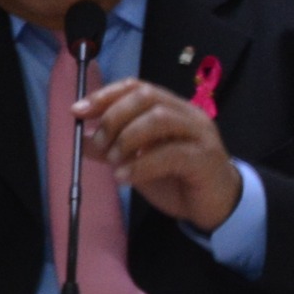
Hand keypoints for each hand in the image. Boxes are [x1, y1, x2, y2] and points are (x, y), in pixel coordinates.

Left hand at [73, 77, 240, 232]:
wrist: (216, 206)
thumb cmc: (176, 179)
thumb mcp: (137, 162)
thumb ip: (113, 148)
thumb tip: (83, 137)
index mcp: (171, 109)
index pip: (137, 87)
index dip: (105, 95)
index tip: (78, 111)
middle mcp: (187, 115)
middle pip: (146, 97)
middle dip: (114, 116)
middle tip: (99, 141)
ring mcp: (199, 135)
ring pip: (159, 119)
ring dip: (127, 137)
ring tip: (113, 160)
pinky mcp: (205, 159)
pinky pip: (171, 154)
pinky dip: (141, 164)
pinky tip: (124, 177)